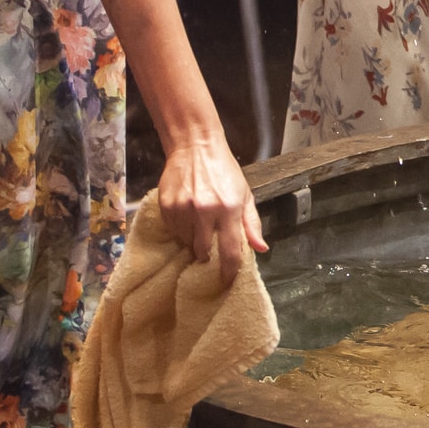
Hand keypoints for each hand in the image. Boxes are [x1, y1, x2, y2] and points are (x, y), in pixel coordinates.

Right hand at [153, 130, 265, 265]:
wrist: (196, 146)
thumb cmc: (223, 170)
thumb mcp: (245, 194)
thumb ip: (252, 223)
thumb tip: (261, 249)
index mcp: (229, 209)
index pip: (230, 252)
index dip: (229, 272)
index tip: (227, 281)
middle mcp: (206, 211)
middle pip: (203, 253)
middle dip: (207, 256)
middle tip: (209, 248)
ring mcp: (184, 209)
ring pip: (186, 242)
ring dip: (193, 240)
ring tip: (198, 224)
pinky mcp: (167, 206)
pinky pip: (173, 231)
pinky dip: (180, 229)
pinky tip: (187, 215)